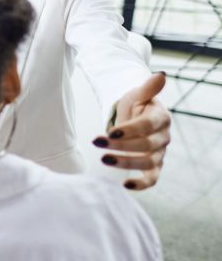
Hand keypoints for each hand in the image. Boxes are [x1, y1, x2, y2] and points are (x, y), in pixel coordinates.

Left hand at [91, 72, 170, 189]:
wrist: (137, 115)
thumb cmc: (136, 103)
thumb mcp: (137, 94)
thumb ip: (147, 88)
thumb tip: (160, 75)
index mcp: (161, 118)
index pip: (147, 126)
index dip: (130, 130)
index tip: (110, 131)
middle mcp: (163, 137)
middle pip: (146, 146)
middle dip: (120, 145)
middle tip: (97, 142)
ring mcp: (159, 153)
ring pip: (147, 163)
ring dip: (125, 163)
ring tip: (103, 159)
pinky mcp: (154, 166)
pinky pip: (152, 179)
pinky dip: (142, 184)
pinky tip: (125, 185)